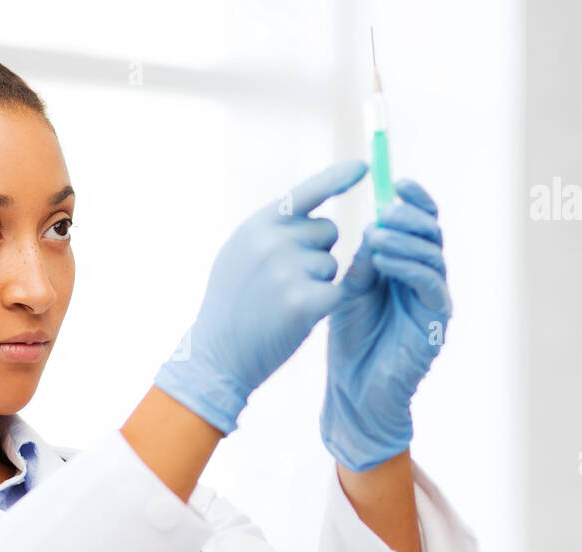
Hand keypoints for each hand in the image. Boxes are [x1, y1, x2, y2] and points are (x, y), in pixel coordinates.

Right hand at [154, 159, 368, 434]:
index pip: (306, 192)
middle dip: (317, 252)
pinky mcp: (303, 300)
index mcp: (257, 225)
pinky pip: (336, 291)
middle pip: (328, 231)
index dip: (337, 178)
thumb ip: (271, 231)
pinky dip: (324, 305)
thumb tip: (311, 214)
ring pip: (333, 264)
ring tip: (283, 301)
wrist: (217, 354)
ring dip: (318, 281)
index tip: (364, 167)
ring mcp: (288, 269)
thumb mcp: (239, 255)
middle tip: (284, 280)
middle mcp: (273, 240)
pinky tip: (295, 318)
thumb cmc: (231, 306)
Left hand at [321, 179, 450, 470]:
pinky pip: (430, 284)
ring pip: (432, 255)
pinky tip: (383, 260)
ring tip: (374, 233)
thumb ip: (364, 259)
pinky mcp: (436, 321)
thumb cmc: (351, 339)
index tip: (396, 181)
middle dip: (410, 215)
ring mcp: (434, 299)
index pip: (420, 223)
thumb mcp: (351, 289)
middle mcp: (427, 278)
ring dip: (404, 239)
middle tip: (385, 208)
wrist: (354, 389)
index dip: (414, 200)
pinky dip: (408, 267)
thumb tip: (374, 224)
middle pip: (432, 233)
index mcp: (407, 265)